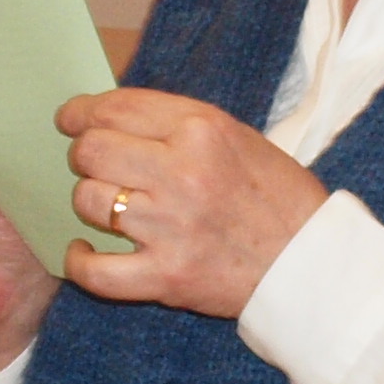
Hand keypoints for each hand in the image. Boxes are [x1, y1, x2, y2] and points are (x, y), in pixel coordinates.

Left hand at [55, 86, 327, 321]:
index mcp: (202, 129)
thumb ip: (178, 125)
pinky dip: (80, 262)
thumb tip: (112, 118)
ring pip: (89, 201)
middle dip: (86, 155)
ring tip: (109, 208)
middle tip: (98, 166)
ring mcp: (171, 226)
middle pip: (92, 150)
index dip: (82, 112)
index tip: (72, 119)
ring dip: (92, 203)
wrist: (311, 262)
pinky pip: (95, 270)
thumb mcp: (238, 138)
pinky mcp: (167, 275)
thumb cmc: (278, 197)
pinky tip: (84, 252)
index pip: (116, 108)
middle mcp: (182, 172)